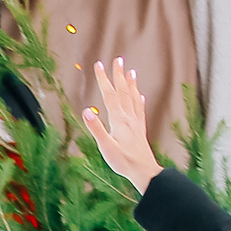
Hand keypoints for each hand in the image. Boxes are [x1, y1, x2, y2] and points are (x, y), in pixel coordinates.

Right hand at [83, 58, 163, 194]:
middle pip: (123, 92)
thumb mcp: (105, 147)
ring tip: (131, 71)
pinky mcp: (140, 129)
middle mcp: (129, 117)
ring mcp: (136, 122)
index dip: (104, 79)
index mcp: (118, 120)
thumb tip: (86, 111)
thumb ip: (95, 128)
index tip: (99, 64)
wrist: (144, 171)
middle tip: (118, 59)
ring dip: (131, 84)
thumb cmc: (123, 161)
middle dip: (119, 75)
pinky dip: (139, 100)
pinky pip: (140, 109)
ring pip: (133, 98)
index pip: (109, 95)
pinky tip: (140, 96)